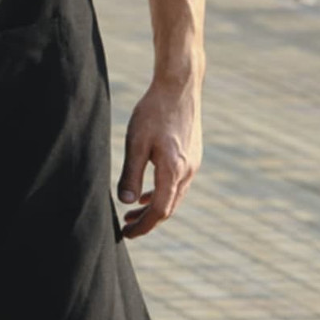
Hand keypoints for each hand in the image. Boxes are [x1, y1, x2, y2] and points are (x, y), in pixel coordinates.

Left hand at [117, 76, 201, 238]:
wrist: (179, 86)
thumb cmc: (153, 111)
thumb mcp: (136, 142)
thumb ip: (131, 174)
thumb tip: (126, 202)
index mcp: (174, 170)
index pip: (160, 211)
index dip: (144, 226)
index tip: (127, 234)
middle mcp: (188, 170)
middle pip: (169, 207)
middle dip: (148, 221)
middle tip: (127, 228)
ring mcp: (193, 163)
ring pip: (174, 195)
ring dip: (155, 206)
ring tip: (133, 213)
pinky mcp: (192, 154)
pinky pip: (178, 183)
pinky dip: (163, 192)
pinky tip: (148, 192)